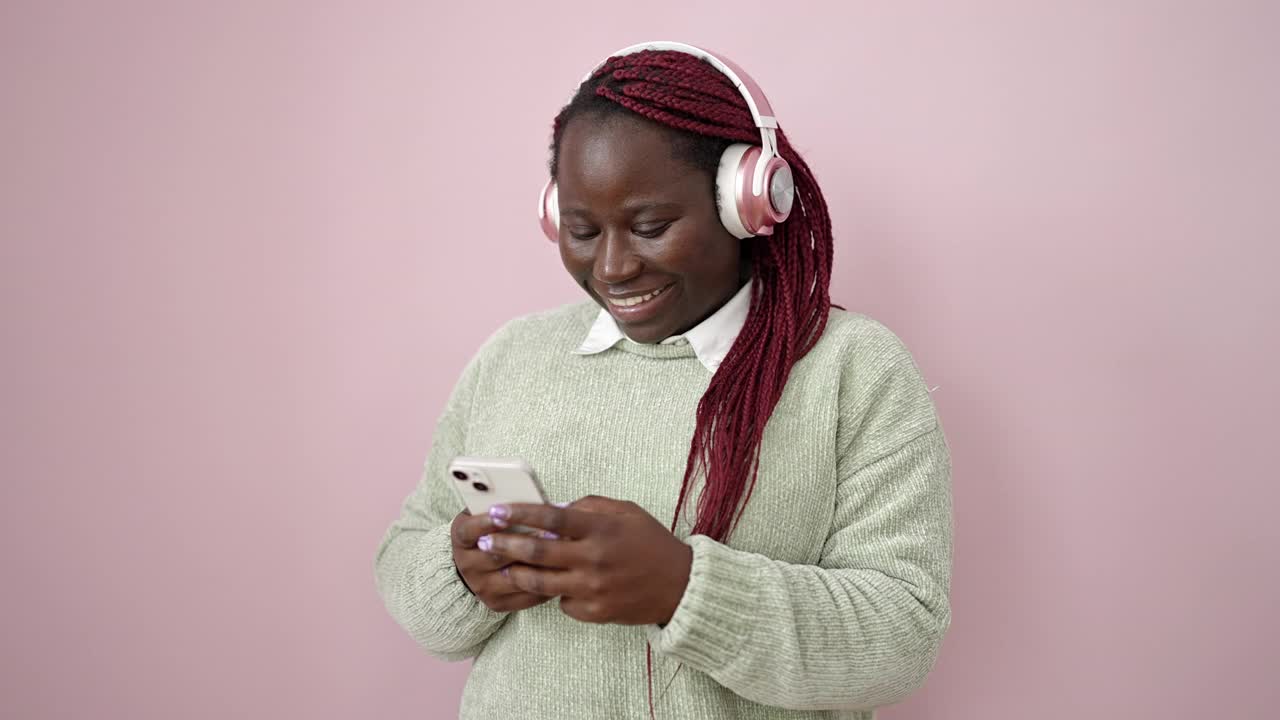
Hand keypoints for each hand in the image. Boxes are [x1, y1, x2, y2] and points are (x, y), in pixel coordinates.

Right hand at [450, 509, 554, 612]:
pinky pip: (526, 595)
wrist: (475, 564)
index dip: (486, 523)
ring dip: (540, 564)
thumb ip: (502, 509)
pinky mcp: (497, 603)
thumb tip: (531, 499)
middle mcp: (467, 564)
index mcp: (461, 537)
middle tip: (551, 531)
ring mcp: (481, 586)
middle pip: (496, 556)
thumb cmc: (491, 528)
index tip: (503, 515)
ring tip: (562, 552)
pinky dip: (546, 582)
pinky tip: (562, 570)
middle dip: (525, 543)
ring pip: (514, 577)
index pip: (469, 531)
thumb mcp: (486, 513)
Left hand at [478, 495, 692, 625]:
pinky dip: (555, 593)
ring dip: (516, 573)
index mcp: (601, 529)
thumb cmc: (651, 543)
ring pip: (540, 582)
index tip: (496, 511)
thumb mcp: (627, 512)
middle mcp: (594, 558)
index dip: (520, 513)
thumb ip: (591, 506)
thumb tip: (556, 507)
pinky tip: (554, 585)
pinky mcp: (595, 611)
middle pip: (537, 551)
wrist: (680, 586)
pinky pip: (562, 602)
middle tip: (484, 541)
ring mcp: (593, 588)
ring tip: (502, 566)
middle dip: (505, 544)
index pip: (551, 517)